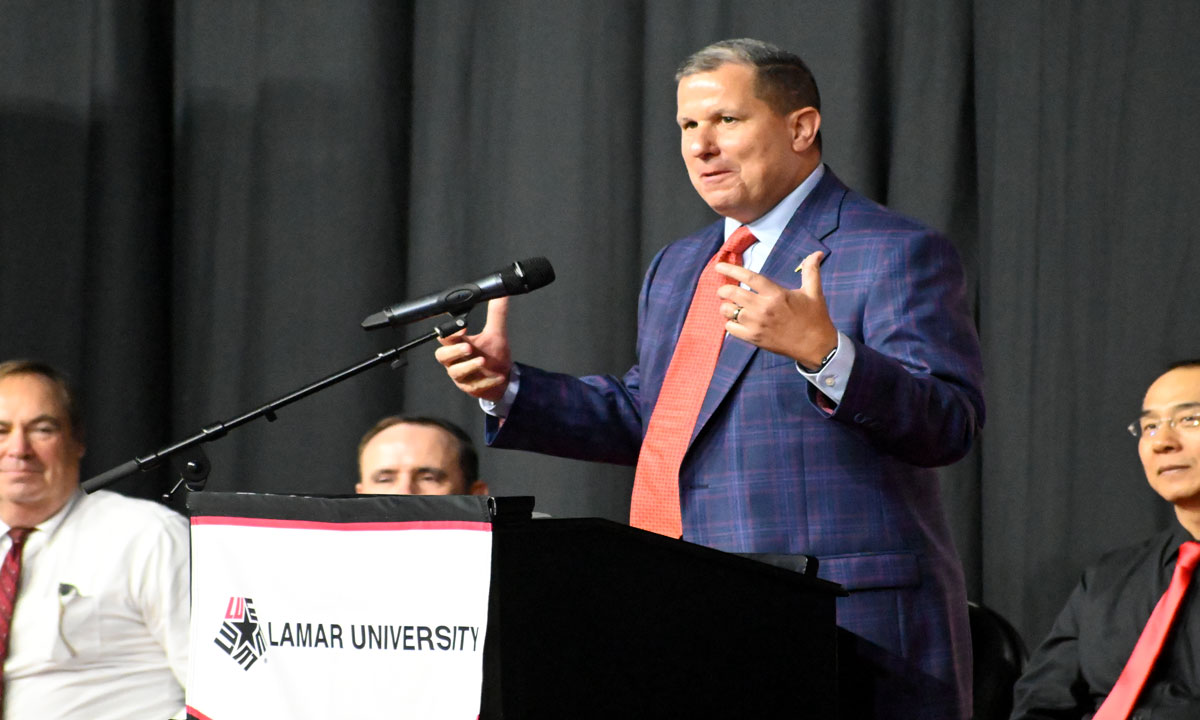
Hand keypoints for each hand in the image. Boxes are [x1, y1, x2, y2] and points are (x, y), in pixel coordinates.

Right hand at [434, 297, 512, 401]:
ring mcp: (462, 376)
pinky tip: (499, 376)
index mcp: (458, 344)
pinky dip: (487, 381)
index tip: (463, 325)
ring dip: (468, 366)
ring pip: (455, 372)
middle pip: (442, 356)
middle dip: (454, 351)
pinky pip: (474, 386)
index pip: (445, 336)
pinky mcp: (471, 388)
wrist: (505, 379)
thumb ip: (497, 314)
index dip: (449, 332)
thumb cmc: (494, 355)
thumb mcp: (497, 333)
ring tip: (483, 361)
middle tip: (469, 347)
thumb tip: (502, 293)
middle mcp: (456, 360)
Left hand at [714, 251, 837, 367]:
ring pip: (729, 311)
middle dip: (723, 290)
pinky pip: (731, 328)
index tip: (719, 266)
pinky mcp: (754, 338)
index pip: (749, 277)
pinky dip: (730, 323)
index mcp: (776, 294)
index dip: (731, 270)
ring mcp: (757, 324)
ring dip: (726, 307)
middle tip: (723, 290)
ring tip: (731, 306)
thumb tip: (817, 253)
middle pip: (733, 293)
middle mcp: (763, 308)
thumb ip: (811, 270)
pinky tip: (736, 321)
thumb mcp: (814, 292)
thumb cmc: (815, 317)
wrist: (816, 346)